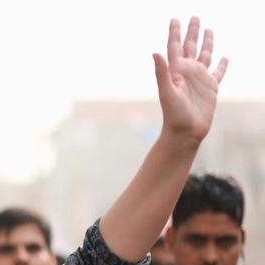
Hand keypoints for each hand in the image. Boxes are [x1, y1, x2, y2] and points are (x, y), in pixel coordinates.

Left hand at [154, 18, 227, 143]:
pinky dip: (222, 65)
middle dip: (192, 32)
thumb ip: (162, 72)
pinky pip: (218, 73)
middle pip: (191, 47)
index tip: (175, 19)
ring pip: (205, 56)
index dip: (175, 33)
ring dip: (207, 43)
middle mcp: (187, 73)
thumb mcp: (166, 92)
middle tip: (194, 17)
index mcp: (176, 71)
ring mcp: (199, 80)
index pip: (175, 47)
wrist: (184, 133)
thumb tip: (155, 52)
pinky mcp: (210, 89)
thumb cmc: (173, 115)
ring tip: (209, 30)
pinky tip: (224, 57)